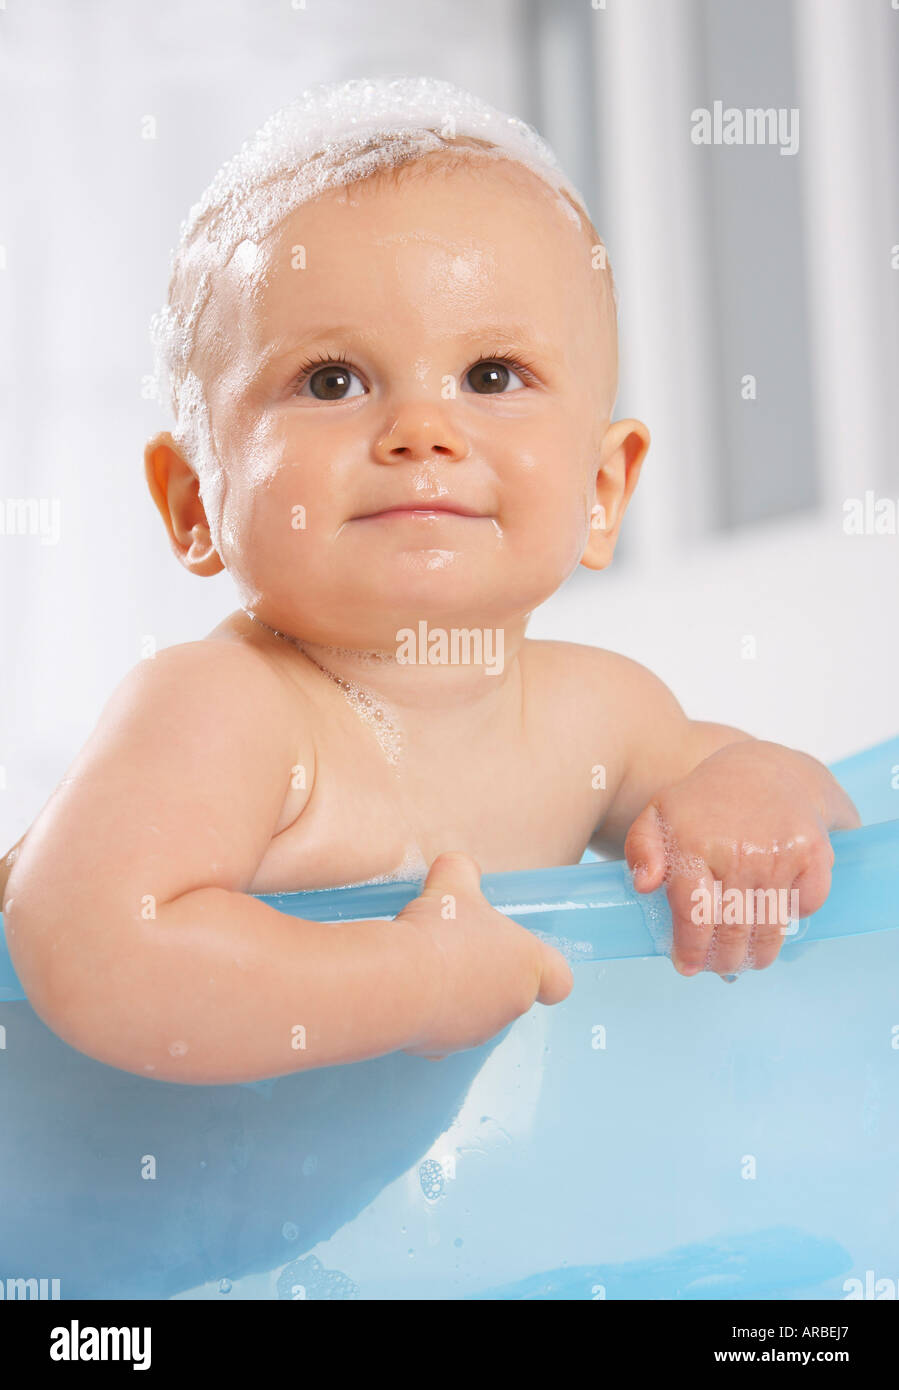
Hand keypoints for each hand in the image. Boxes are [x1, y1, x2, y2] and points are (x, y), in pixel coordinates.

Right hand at [400, 851, 572, 1058]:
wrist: (399, 981)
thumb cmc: (440, 932)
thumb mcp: (453, 881)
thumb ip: (462, 871)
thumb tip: (457, 867)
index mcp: (528, 967)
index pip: (559, 981)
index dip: (544, 971)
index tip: (520, 957)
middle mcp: (510, 1006)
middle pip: (510, 991)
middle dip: (485, 972)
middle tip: (456, 947)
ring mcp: (477, 1032)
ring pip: (474, 1012)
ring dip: (457, 993)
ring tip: (426, 966)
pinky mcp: (442, 1050)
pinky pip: (440, 1031)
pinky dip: (428, 1017)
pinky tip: (409, 992)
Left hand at [624, 743, 835, 978]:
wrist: (762, 769)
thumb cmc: (704, 803)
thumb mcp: (659, 816)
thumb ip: (642, 850)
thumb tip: (644, 886)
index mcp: (695, 844)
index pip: (694, 915)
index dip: (691, 949)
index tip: (687, 965)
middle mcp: (739, 850)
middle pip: (733, 930)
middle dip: (724, 959)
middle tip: (719, 966)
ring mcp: (779, 852)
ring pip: (771, 927)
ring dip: (759, 953)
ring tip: (748, 959)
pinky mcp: (814, 852)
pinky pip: (806, 905)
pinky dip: (793, 919)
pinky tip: (777, 917)